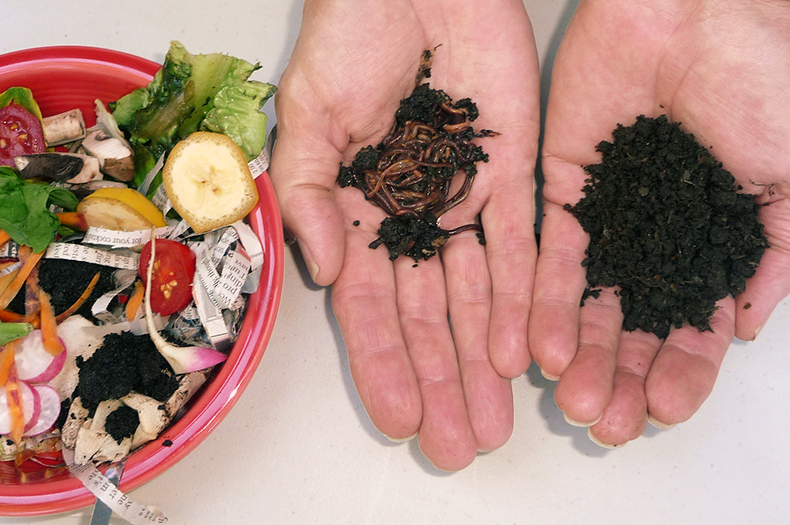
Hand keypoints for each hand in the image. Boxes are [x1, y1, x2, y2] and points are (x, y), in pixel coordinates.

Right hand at [270, 0, 538, 468]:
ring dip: (482, 359)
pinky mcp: (511, 174)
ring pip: (476, 296)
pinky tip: (520, 350)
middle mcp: (412, 218)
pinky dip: (518, 298)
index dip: (382, 364)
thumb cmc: (349, 38)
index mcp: (357, 212)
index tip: (397, 420)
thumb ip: (308, 195)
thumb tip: (321, 269)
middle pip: (428, 317)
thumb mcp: (308, 119)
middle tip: (455, 444)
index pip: (368, 307)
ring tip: (493, 420)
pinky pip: (517, 245)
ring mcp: (463, 200)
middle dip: (440, 382)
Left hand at [531, 0, 789, 445]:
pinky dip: (545, 302)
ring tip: (575, 402)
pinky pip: (548, 255)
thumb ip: (774, 256)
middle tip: (607, 423)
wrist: (703, 15)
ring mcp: (605, 215)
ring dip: (581, 353)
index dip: (678, 371)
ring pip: (587, 300)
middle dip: (621, 376)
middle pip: (630, 323)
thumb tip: (746, 327)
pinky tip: (540, 350)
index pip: (689, 323)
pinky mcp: (559, 188)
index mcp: (708, 239)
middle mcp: (652, 235)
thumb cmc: (765, 85)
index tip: (663, 413)